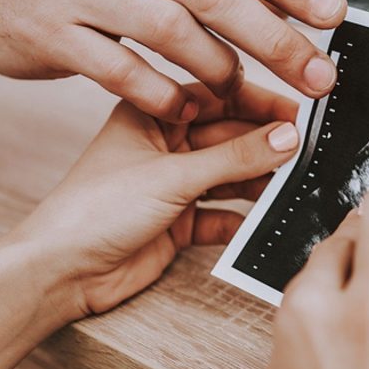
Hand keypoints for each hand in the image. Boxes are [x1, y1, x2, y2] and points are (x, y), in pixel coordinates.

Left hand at [6, 82, 300, 319]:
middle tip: (307, 149)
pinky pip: (222, 215)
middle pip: (228, 136)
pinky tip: (265, 219)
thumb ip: (234, 158)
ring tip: (294, 182)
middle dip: (265, 143)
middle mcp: (164, 146)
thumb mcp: (172, 176)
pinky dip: (243, 218)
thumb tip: (285, 137)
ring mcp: (172, 186)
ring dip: (259, 180)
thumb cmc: (92, 210)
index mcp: (151, 115)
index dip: (259, 101)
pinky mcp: (178, 224)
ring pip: (229, 176)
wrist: (61, 272)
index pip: (217, 96)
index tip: (300, 110)